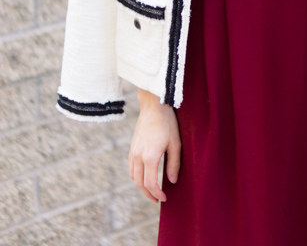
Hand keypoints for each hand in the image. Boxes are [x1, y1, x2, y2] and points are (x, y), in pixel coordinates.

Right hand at [128, 88, 181, 202]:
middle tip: (157, 199)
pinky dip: (137, 176)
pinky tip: (145, 175)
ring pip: (133, 176)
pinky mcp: (132, 147)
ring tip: (152, 190)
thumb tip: (172, 181)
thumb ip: (173, 163)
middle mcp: (138, 156)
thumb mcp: (175, 143)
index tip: (164, 198)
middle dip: (148, 194)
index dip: (157, 194)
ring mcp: (133, 151)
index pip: (150, 183)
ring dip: (141, 186)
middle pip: (139, 183)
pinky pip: (131, 167)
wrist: (153, 106)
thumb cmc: (167, 123)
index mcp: (149, 157)